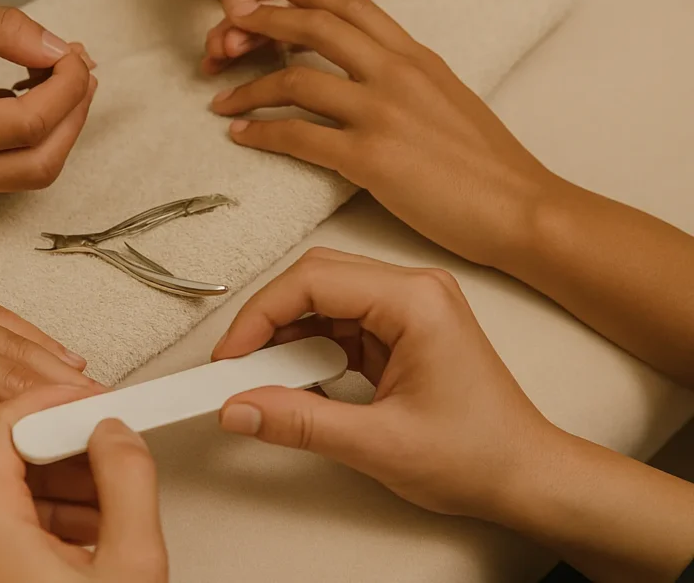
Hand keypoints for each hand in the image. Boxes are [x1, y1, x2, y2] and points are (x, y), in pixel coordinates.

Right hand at [0, 0, 96, 199]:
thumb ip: (5, 30)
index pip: (26, 125)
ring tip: (62, 77)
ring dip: (61, 128)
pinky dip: (35, 135)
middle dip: (74, 115)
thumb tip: (63, 52)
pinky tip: (28, 91)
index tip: (76, 53)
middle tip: (82, 69)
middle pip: (39, 164)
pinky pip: (11, 170)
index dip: (67, 89)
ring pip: (31, 174)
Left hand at [0, 387, 167, 582]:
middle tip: (113, 447)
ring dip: (62, 482)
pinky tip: (88, 525)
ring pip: (6, 485)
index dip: (57, 400)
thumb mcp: (130, 566)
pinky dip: (45, 513)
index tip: (93, 400)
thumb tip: (117, 432)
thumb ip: (128, 483)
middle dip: (69, 444)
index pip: (4, 420)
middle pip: (7, 451)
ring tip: (111, 501)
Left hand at [168, 0, 367, 73]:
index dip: (324, 6)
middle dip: (276, 34)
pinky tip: (212, 56)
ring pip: (279, 28)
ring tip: (218, 48)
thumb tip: (240, 9)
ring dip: (248, 42)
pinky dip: (230, 41)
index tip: (285, 18)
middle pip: (314, 11)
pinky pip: (250, 27)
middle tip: (237, 43)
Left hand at [211, 0, 557, 267]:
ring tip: (223, 99)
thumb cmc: (491, 166)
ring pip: (296, 80)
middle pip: (316, 27)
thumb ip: (411, 81)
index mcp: (417, 58)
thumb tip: (380, 79)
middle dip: (265, 22)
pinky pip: (299, 138)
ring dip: (250, 88)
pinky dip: (263, 134)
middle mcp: (396, 74)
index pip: (355, 5)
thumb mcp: (452, 101)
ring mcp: (382, 113)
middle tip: (233, 28)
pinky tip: (243, 137)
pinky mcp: (371, 158)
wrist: (521, 207)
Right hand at [212, 247, 553, 519]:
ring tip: (262, 377)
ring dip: (287, 336)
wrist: (526, 478)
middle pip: (315, 279)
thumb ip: (299, 423)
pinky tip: (294, 378)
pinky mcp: (401, 330)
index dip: (260, 315)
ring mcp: (409, 308)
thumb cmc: (481, 455)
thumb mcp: (378, 445)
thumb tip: (240, 408)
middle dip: (268, 320)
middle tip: (236, 364)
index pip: (314, 281)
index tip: (230, 355)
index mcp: (415, 301)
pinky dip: (309, 349)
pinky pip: (339, 324)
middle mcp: (414, 291)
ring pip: (323, 300)